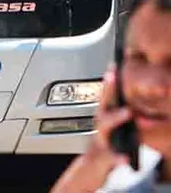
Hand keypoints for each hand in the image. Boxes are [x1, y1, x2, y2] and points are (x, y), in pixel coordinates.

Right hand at [50, 67, 133, 192]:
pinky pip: (110, 157)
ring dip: (115, 119)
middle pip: (103, 106)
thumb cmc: (106, 147)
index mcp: (104, 119)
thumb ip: (127, 123)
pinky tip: (126, 158)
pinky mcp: (102, 158)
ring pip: (105, 128)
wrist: (90, 170)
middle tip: (113, 77)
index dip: (110, 81)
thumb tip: (143, 115)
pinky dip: (118, 157)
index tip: (113, 66)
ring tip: (129, 113)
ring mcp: (100, 141)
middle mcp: (100, 127)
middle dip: (108, 91)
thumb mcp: (115, 132)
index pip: (108, 97)